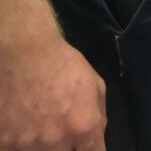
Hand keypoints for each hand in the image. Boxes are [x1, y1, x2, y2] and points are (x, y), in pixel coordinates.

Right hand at [0, 34, 105, 149]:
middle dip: (63, 147)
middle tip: (57, 132)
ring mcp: (25, 144)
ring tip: (36, 126)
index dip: (86, 150)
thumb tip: (93, 140)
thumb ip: (98, 118)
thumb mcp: (95, 87)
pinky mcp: (2, 141)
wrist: (24, 53)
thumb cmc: (63, 66)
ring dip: (39, 147)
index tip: (81, 146)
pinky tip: (19, 130)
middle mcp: (55, 142)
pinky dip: (17, 144)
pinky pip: (12, 150)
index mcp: (83, 127)